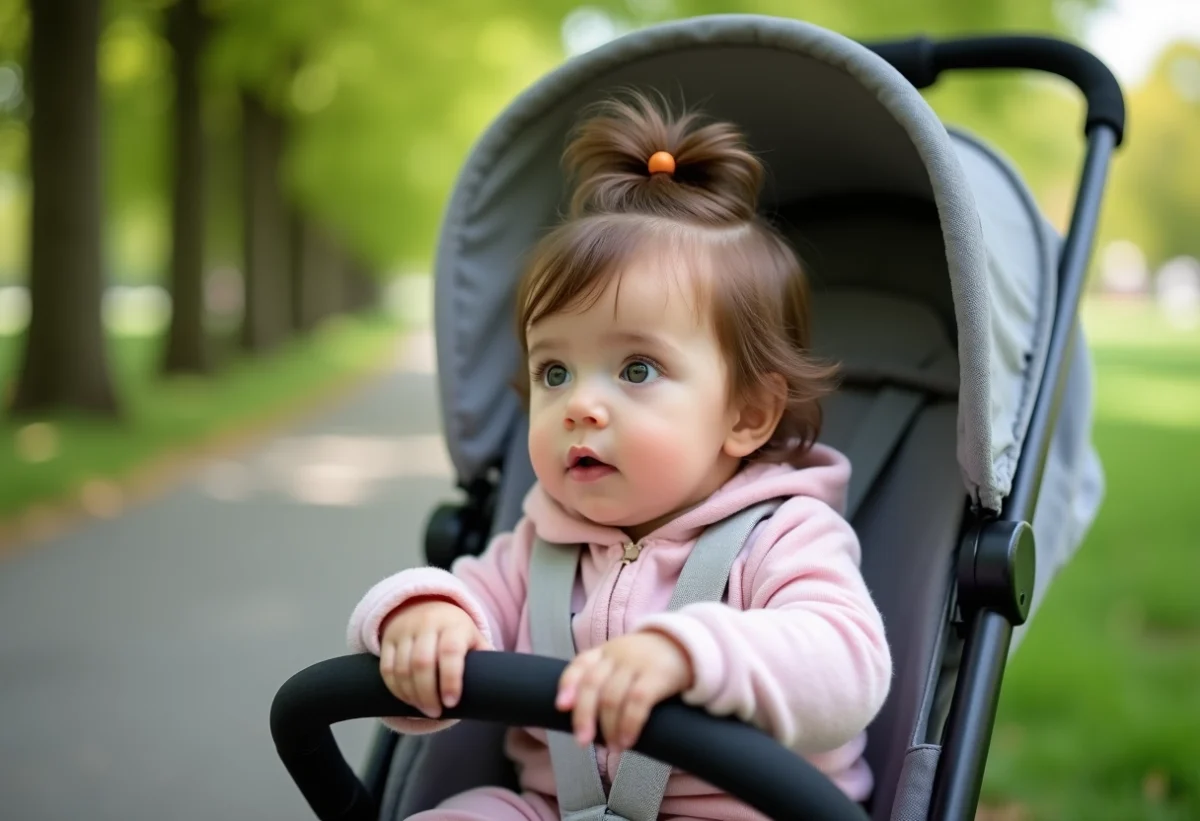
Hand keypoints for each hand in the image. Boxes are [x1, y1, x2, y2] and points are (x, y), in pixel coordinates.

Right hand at [379, 598, 487, 717]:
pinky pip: (386, 668)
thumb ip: (484, 658)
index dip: (451, 680)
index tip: (453, 703)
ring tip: (422, 709)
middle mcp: (428, 625)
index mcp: (454, 625)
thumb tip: (502, 684)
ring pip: (401, 668)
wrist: (424, 604)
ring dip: (410, 695)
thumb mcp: (473, 637)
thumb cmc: (455, 630)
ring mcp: (405, 631)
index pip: (450, 652)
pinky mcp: (388, 640)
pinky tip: (406, 699)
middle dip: (427, 694)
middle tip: (436, 712)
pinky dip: (395, 688)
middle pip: (422, 663)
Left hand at [555, 631, 693, 752]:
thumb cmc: (651, 661)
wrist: (689, 646)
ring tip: (612, 747)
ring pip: (612, 698)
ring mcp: (637, 663)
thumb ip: (604, 679)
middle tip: (582, 741)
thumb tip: (583, 717)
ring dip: (608, 728)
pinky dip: (629, 725)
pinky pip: (637, 702)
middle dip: (583, 716)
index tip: (561, 707)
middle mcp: (617, 654)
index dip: (568, 684)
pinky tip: (628, 741)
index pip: (580, 664)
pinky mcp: (658, 675)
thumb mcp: (624, 661)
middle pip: (592, 685)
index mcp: (605, 651)